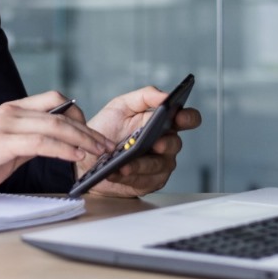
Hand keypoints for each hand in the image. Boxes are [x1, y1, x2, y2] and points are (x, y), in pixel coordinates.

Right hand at [0, 91, 111, 197]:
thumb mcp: (1, 149)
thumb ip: (26, 143)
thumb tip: (52, 147)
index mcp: (11, 111)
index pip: (53, 101)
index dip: (78, 115)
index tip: (92, 133)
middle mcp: (10, 112)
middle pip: (61, 111)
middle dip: (88, 128)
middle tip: (106, 144)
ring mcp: (5, 125)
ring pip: (56, 124)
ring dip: (83, 139)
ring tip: (100, 152)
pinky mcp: (1, 142)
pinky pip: (42, 142)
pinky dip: (64, 149)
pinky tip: (76, 157)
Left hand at [77, 86, 201, 197]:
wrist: (89, 155)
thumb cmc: (108, 128)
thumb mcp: (122, 106)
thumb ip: (144, 97)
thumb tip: (165, 96)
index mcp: (163, 122)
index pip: (187, 118)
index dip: (188, 117)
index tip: (179, 116)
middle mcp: (166, 143)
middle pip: (175, 144)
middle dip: (165, 144)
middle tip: (156, 144)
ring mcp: (160, 164)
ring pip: (158, 165)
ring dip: (141, 165)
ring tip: (125, 164)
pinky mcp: (150, 182)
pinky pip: (144, 181)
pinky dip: (129, 176)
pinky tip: (117, 173)